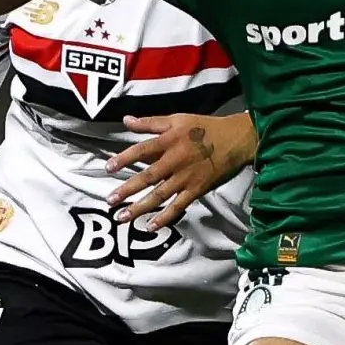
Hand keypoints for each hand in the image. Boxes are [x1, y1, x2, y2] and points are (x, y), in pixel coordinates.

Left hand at [105, 113, 256, 229]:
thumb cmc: (205, 127)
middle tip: (110, 201)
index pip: (142, 150)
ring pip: (160, 195)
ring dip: (140, 207)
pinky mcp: (197, 189)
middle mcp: (176, 160)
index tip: (108, 168)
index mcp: (170, 140)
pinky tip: (150, 226)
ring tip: (123, 217)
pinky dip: (165, 217)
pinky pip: (178, 206)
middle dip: (127, 190)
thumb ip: (150, 122)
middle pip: (148, 176)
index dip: (125, 158)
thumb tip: (126, 120)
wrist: (236, 139)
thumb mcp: (178, 118)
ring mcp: (186, 177)